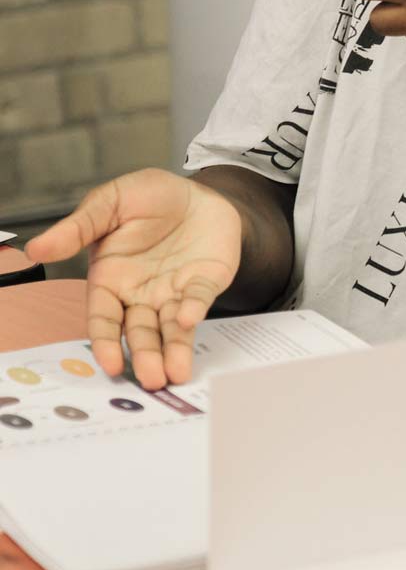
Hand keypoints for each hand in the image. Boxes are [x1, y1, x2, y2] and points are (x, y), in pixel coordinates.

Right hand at [24, 169, 241, 388]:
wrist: (196, 190)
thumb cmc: (148, 198)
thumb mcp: (109, 204)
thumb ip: (77, 228)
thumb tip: (35, 249)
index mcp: (111, 280)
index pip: (104, 319)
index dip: (105, 342)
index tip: (110, 364)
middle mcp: (142, 294)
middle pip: (139, 332)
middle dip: (145, 356)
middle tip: (151, 380)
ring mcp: (175, 291)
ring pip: (170, 328)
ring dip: (173, 349)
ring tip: (175, 374)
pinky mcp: (206, 281)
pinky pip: (200, 298)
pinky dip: (196, 309)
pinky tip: (189, 318)